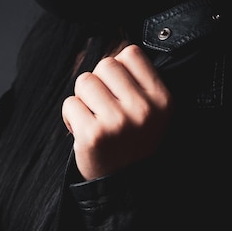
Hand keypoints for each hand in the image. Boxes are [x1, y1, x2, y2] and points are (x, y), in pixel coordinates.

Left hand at [62, 44, 172, 179]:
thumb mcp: (150, 112)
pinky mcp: (93, 135)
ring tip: (94, 121)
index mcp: (162, 100)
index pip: (131, 53)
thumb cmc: (133, 144)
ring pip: (84, 82)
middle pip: (105, 64)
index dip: (117, 69)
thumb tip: (110, 41)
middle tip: (104, 109)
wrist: (127, 189)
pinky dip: (71, 118)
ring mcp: (118, 122)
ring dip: (83, 100)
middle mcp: (143, 109)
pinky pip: (70, 104)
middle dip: (98, 84)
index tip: (117, 90)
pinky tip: (83, 134)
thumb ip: (134, 80)